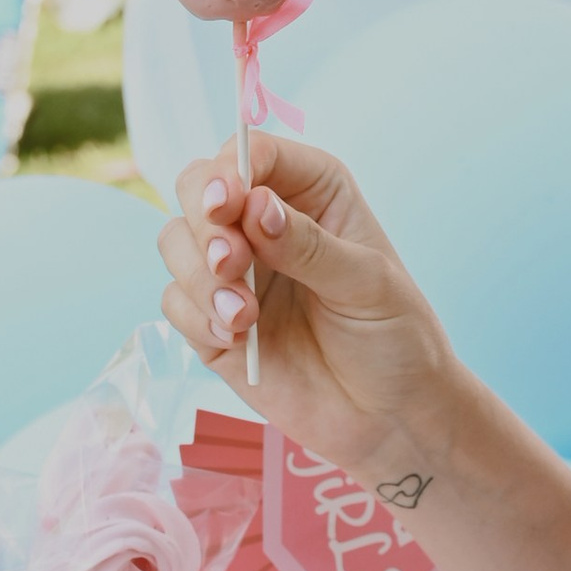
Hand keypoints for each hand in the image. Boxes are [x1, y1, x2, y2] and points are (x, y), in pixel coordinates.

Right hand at [157, 132, 470, 480]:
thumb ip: (309, 244)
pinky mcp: (214, 321)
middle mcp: (264, 222)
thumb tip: (255, 206)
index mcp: (311, 192)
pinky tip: (235, 338)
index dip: (229, 171)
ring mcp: (236, 272)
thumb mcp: (367, 285)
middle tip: (231, 263)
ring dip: (199, 276)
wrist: (391, 417)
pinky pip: (175, 301)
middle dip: (204, 223)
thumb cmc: (395, 339)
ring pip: (176, 241)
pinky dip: (195, 316)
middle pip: (197, 188)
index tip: (227, 204)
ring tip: (244, 317)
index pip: (252, 153)